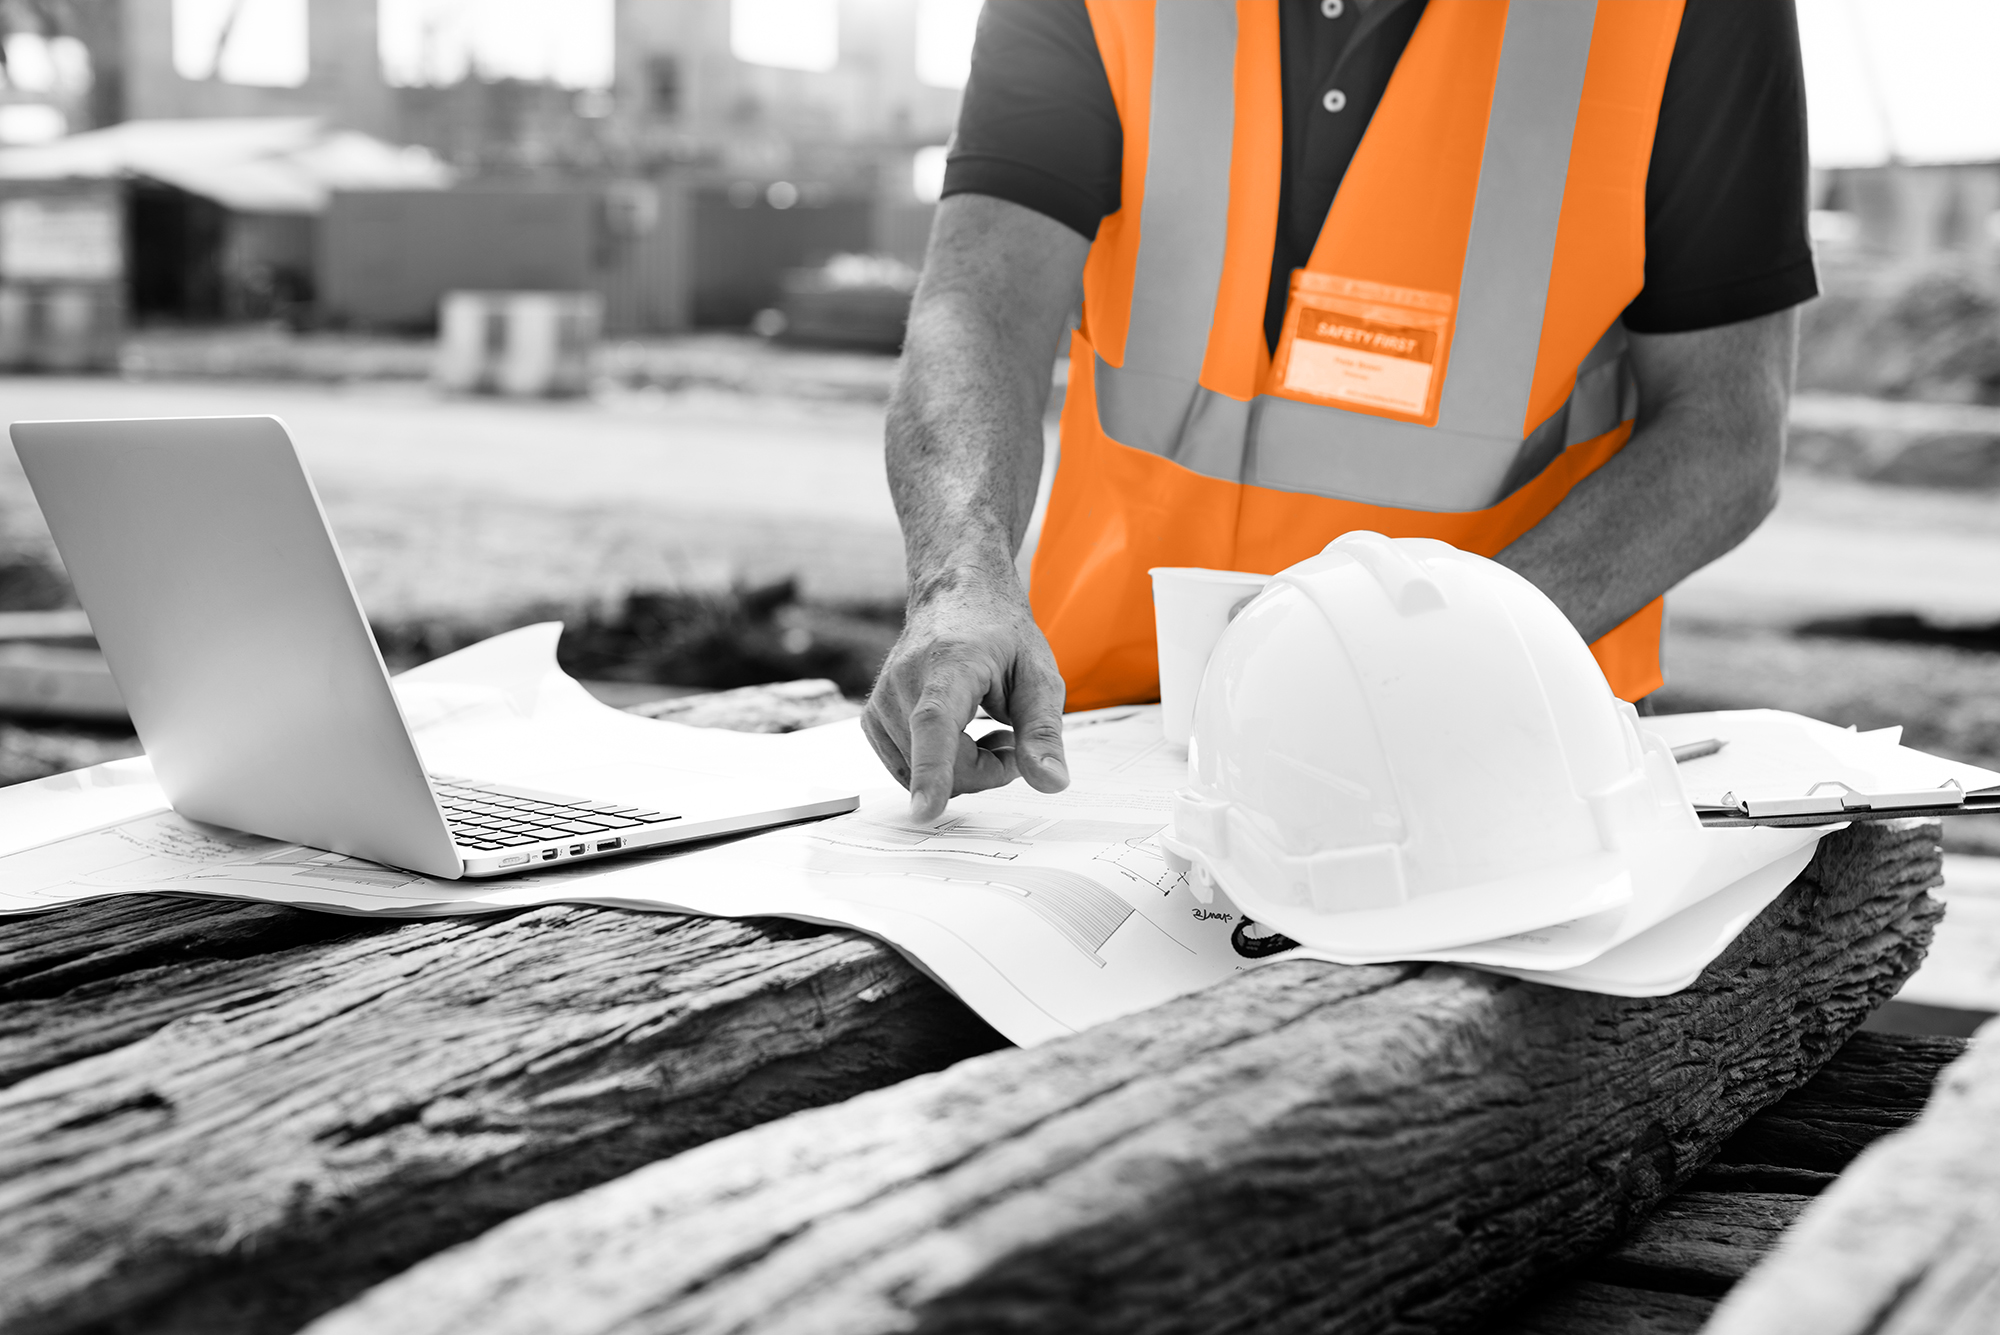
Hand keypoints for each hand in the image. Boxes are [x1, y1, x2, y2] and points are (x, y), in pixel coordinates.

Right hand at [863, 569, 1069, 822]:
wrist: (955, 596)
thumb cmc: (1001, 636)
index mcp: (948, 666)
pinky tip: (958, 732)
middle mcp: (903, 683)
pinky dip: (939, 765)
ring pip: (926, 777)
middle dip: (989, 769)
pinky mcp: (872, 720)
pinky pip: (910, 771)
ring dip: (965, 767)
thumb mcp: (1040, 676)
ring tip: (984, 724)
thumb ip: (1043, 732)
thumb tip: (1052, 783)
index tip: (926, 810)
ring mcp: (880, 703)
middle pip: (947, 767)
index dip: (933, 771)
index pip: (934, 724)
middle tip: (1011, 735)